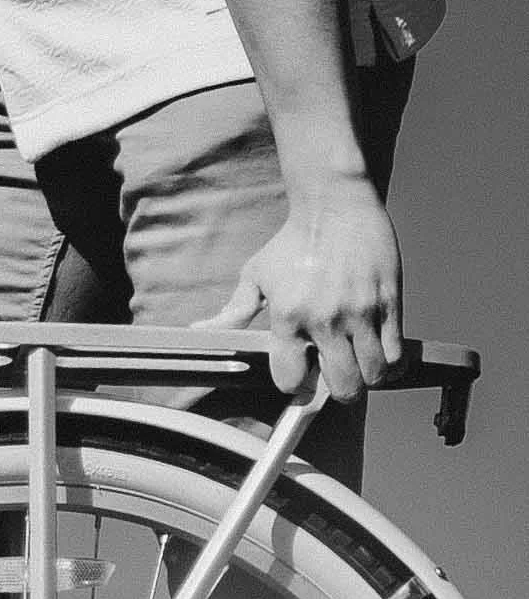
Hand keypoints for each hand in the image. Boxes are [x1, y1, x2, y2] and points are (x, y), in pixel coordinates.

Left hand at [192, 183, 403, 401]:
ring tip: (362, 370)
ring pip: (374, 373)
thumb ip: (232, 312)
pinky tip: (384, 359)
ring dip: (368, 380)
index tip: (301, 378)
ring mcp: (360, 312)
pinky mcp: (389, 302)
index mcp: (287, 317)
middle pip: (342, 385)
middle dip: (340, 393)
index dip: (296, 385)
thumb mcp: (255, 275)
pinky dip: (394, 364)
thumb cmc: (292, 241)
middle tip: (337, 382)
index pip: (291, 379)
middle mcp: (325, 319)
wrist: (334, 205)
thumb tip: (199, 331)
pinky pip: (398, 351)